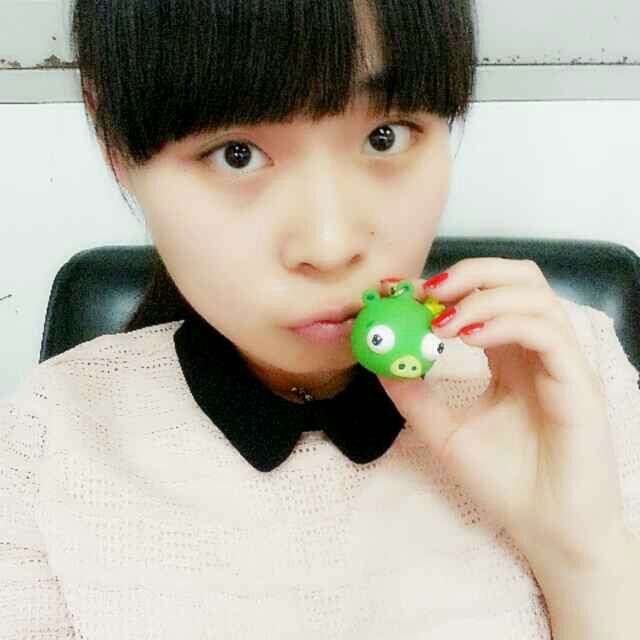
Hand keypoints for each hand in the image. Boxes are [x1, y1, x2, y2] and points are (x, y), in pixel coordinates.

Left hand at [377, 258, 627, 569]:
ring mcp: (561, 362)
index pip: (482, 297)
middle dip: (468, 274)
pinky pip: (546, 333)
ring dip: (481, 297)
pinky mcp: (578, 382)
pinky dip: (505, 323)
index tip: (396, 289)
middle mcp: (537, 349)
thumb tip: (377, 361)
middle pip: (516, 277)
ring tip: (440, 322)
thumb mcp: (444, 433)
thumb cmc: (504, 481)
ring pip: (533, 295)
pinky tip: (469, 338)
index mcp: (510, 355)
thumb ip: (413, 396)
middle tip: (424, 293)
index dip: (440, 285)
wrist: (546, 531)